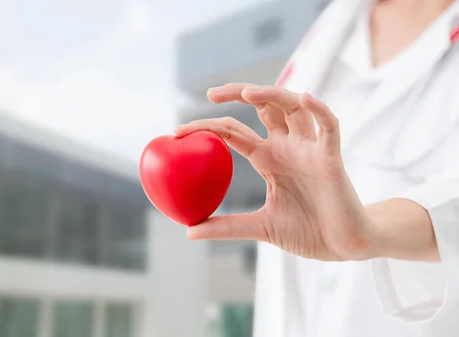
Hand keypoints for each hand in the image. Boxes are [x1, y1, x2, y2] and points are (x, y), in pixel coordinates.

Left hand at [176, 84, 374, 260]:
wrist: (345, 245)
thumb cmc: (308, 231)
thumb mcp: (260, 227)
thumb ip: (227, 226)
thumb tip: (189, 231)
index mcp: (268, 159)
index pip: (234, 133)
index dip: (208, 127)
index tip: (178, 131)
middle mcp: (287, 147)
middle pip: (263, 106)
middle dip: (239, 93)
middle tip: (210, 93)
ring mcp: (310, 149)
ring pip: (293, 107)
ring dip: (273, 94)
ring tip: (248, 92)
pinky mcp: (331, 158)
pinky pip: (329, 126)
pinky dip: (319, 110)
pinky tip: (305, 98)